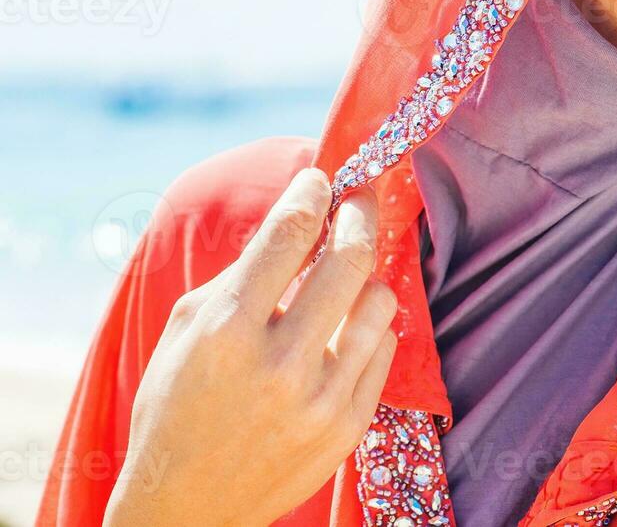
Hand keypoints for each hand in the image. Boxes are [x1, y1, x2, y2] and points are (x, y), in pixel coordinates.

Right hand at [103, 168, 398, 526]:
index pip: (288, 234)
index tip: (321, 177)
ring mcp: (321, 397)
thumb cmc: (178, 404)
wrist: (186, 506)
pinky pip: (384, 348)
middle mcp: (279, 362)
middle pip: (349, 258)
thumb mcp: (186, 330)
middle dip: (359, 214)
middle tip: (358, 200)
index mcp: (226, 330)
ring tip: (348, 273)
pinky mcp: (349, 425)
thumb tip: (297, 215)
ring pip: (380, 300)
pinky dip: (369, 327)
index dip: (312, 192)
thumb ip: (242, 273)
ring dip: (367, 275)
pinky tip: (346, 326)